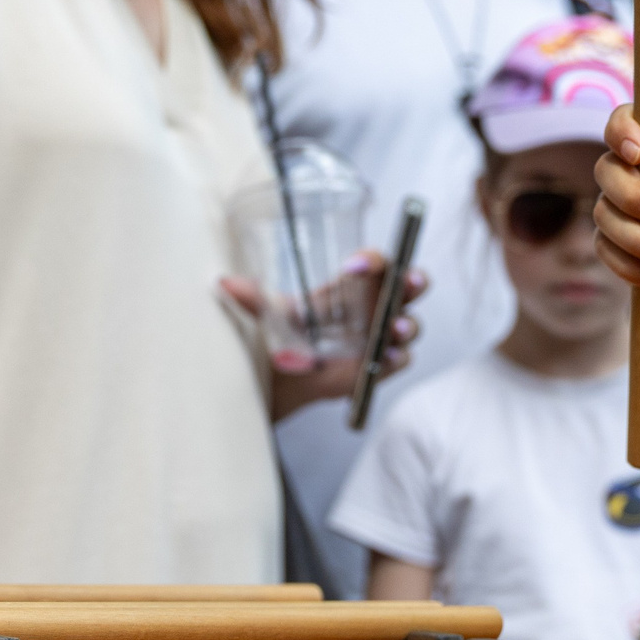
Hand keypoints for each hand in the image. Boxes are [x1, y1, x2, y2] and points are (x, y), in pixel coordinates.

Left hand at [221, 253, 425, 421]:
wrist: (277, 379)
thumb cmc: (280, 337)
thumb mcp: (266, 316)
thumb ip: (252, 301)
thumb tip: (226, 285)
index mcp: (351, 287)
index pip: (374, 263)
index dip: (372, 260)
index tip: (355, 265)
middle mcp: (372, 308)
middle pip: (405, 287)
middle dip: (413, 281)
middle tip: (409, 281)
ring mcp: (378, 339)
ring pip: (406, 325)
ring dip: (405, 324)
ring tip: (394, 328)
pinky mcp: (377, 368)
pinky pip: (396, 362)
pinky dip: (395, 360)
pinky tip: (388, 357)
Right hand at [592, 103, 639, 304]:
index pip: (628, 121)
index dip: (623, 130)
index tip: (639, 154)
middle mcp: (639, 177)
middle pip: (606, 168)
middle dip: (631, 196)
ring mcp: (623, 211)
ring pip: (601, 212)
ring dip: (634, 237)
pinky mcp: (614, 246)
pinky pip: (602, 247)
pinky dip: (627, 263)